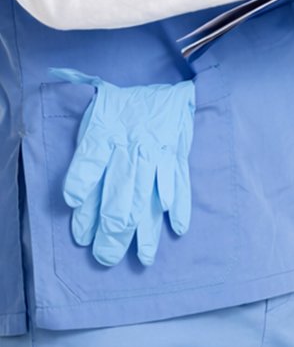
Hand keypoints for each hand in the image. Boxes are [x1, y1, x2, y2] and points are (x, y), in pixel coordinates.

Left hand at [50, 69, 194, 265]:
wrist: (168, 89)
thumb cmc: (122, 105)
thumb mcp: (94, 103)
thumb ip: (76, 121)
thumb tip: (60, 113)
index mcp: (105, 130)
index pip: (91, 158)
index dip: (82, 184)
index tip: (76, 212)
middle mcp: (131, 144)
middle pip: (121, 188)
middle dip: (113, 226)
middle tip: (105, 256)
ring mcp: (156, 152)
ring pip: (150, 193)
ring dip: (147, 227)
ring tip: (141, 256)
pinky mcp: (176, 157)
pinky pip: (179, 181)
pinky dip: (181, 204)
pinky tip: (177, 227)